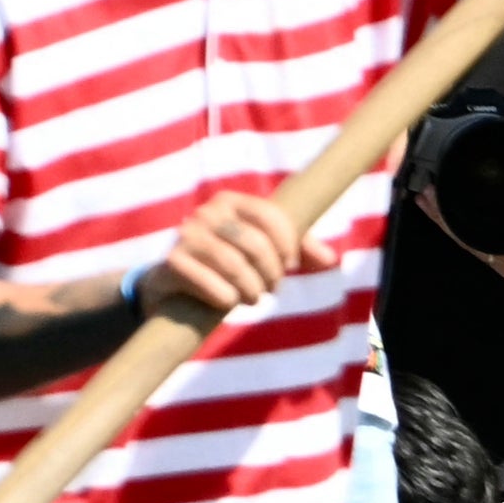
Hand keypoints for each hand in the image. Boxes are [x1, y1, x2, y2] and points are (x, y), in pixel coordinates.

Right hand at [145, 187, 308, 323]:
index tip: (290, 264)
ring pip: (234, 266)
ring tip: (252, 297)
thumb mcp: (266, 249)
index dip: (289, 245)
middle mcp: (205, 213)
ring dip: (252, 290)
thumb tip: (330, 258)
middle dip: (272, 274)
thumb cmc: (230, 261)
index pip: (272, 216)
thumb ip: (300, 248)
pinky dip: (227, 298)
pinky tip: (227, 301)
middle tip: (272, 288)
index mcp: (230, 201)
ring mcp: (186, 236)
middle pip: (256, 245)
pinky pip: (211, 285)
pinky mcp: (173, 263)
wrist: (176, 282)